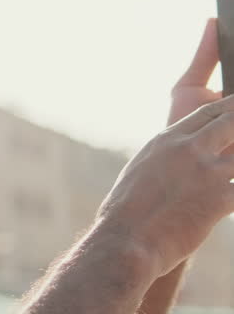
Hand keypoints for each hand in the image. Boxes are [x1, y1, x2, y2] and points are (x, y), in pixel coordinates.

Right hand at [94, 17, 233, 278]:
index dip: (228, 107)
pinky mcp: (221, 199)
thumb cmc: (124, 214)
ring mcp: (208, 172)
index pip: (207, 113)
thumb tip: (173, 162)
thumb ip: (164, 160)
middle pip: (232, 122)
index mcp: (165, 141)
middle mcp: (188, 149)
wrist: (126, 240)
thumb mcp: (140, 173)